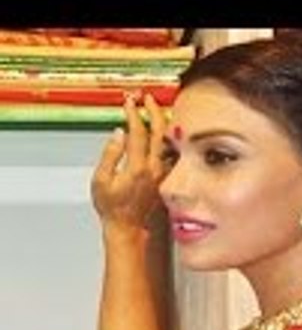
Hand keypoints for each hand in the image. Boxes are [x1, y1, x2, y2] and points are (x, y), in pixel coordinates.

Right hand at [92, 92, 169, 230]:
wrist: (131, 230)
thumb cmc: (114, 210)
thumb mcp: (101, 181)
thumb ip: (110, 154)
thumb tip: (118, 133)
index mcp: (138, 167)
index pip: (138, 132)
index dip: (134, 114)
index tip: (129, 102)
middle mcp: (155, 169)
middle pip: (160, 132)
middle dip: (154, 111)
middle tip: (148, 99)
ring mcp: (164, 174)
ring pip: (170, 142)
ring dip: (163, 124)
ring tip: (157, 110)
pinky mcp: (168, 180)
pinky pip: (172, 154)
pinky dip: (167, 139)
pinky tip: (164, 134)